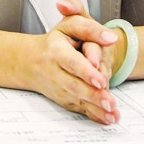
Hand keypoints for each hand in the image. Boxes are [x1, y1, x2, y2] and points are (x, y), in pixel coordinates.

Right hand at [26, 0, 119, 124]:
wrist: (31, 60)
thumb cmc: (57, 40)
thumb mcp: (70, 25)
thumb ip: (90, 28)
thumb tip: (110, 37)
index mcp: (57, 50)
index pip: (72, 61)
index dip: (85, 71)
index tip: (100, 80)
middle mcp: (55, 72)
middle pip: (75, 85)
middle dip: (93, 95)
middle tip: (110, 102)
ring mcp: (59, 88)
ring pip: (77, 99)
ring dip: (95, 108)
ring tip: (112, 112)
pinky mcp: (64, 99)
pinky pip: (79, 108)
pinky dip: (94, 115)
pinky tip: (107, 118)